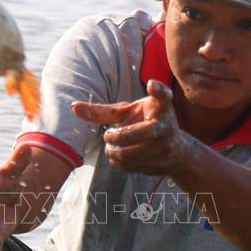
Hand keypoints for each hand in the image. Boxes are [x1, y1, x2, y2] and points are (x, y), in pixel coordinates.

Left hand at [72, 80, 192, 175]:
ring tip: (110, 147)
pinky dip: (119, 163)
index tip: (151, 84)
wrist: (177, 152)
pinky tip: (117, 157)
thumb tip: (73, 107)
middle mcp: (166, 125)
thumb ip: (102, 111)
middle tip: (108, 135)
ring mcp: (166, 146)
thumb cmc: (146, 124)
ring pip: (133, 153)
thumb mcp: (129, 113)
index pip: (163, 96)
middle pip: (144, 133)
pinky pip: (133, 166)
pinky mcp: (161, 164)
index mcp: (160, 107)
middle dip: (120, 136)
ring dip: (115, 152)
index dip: (158, 91)